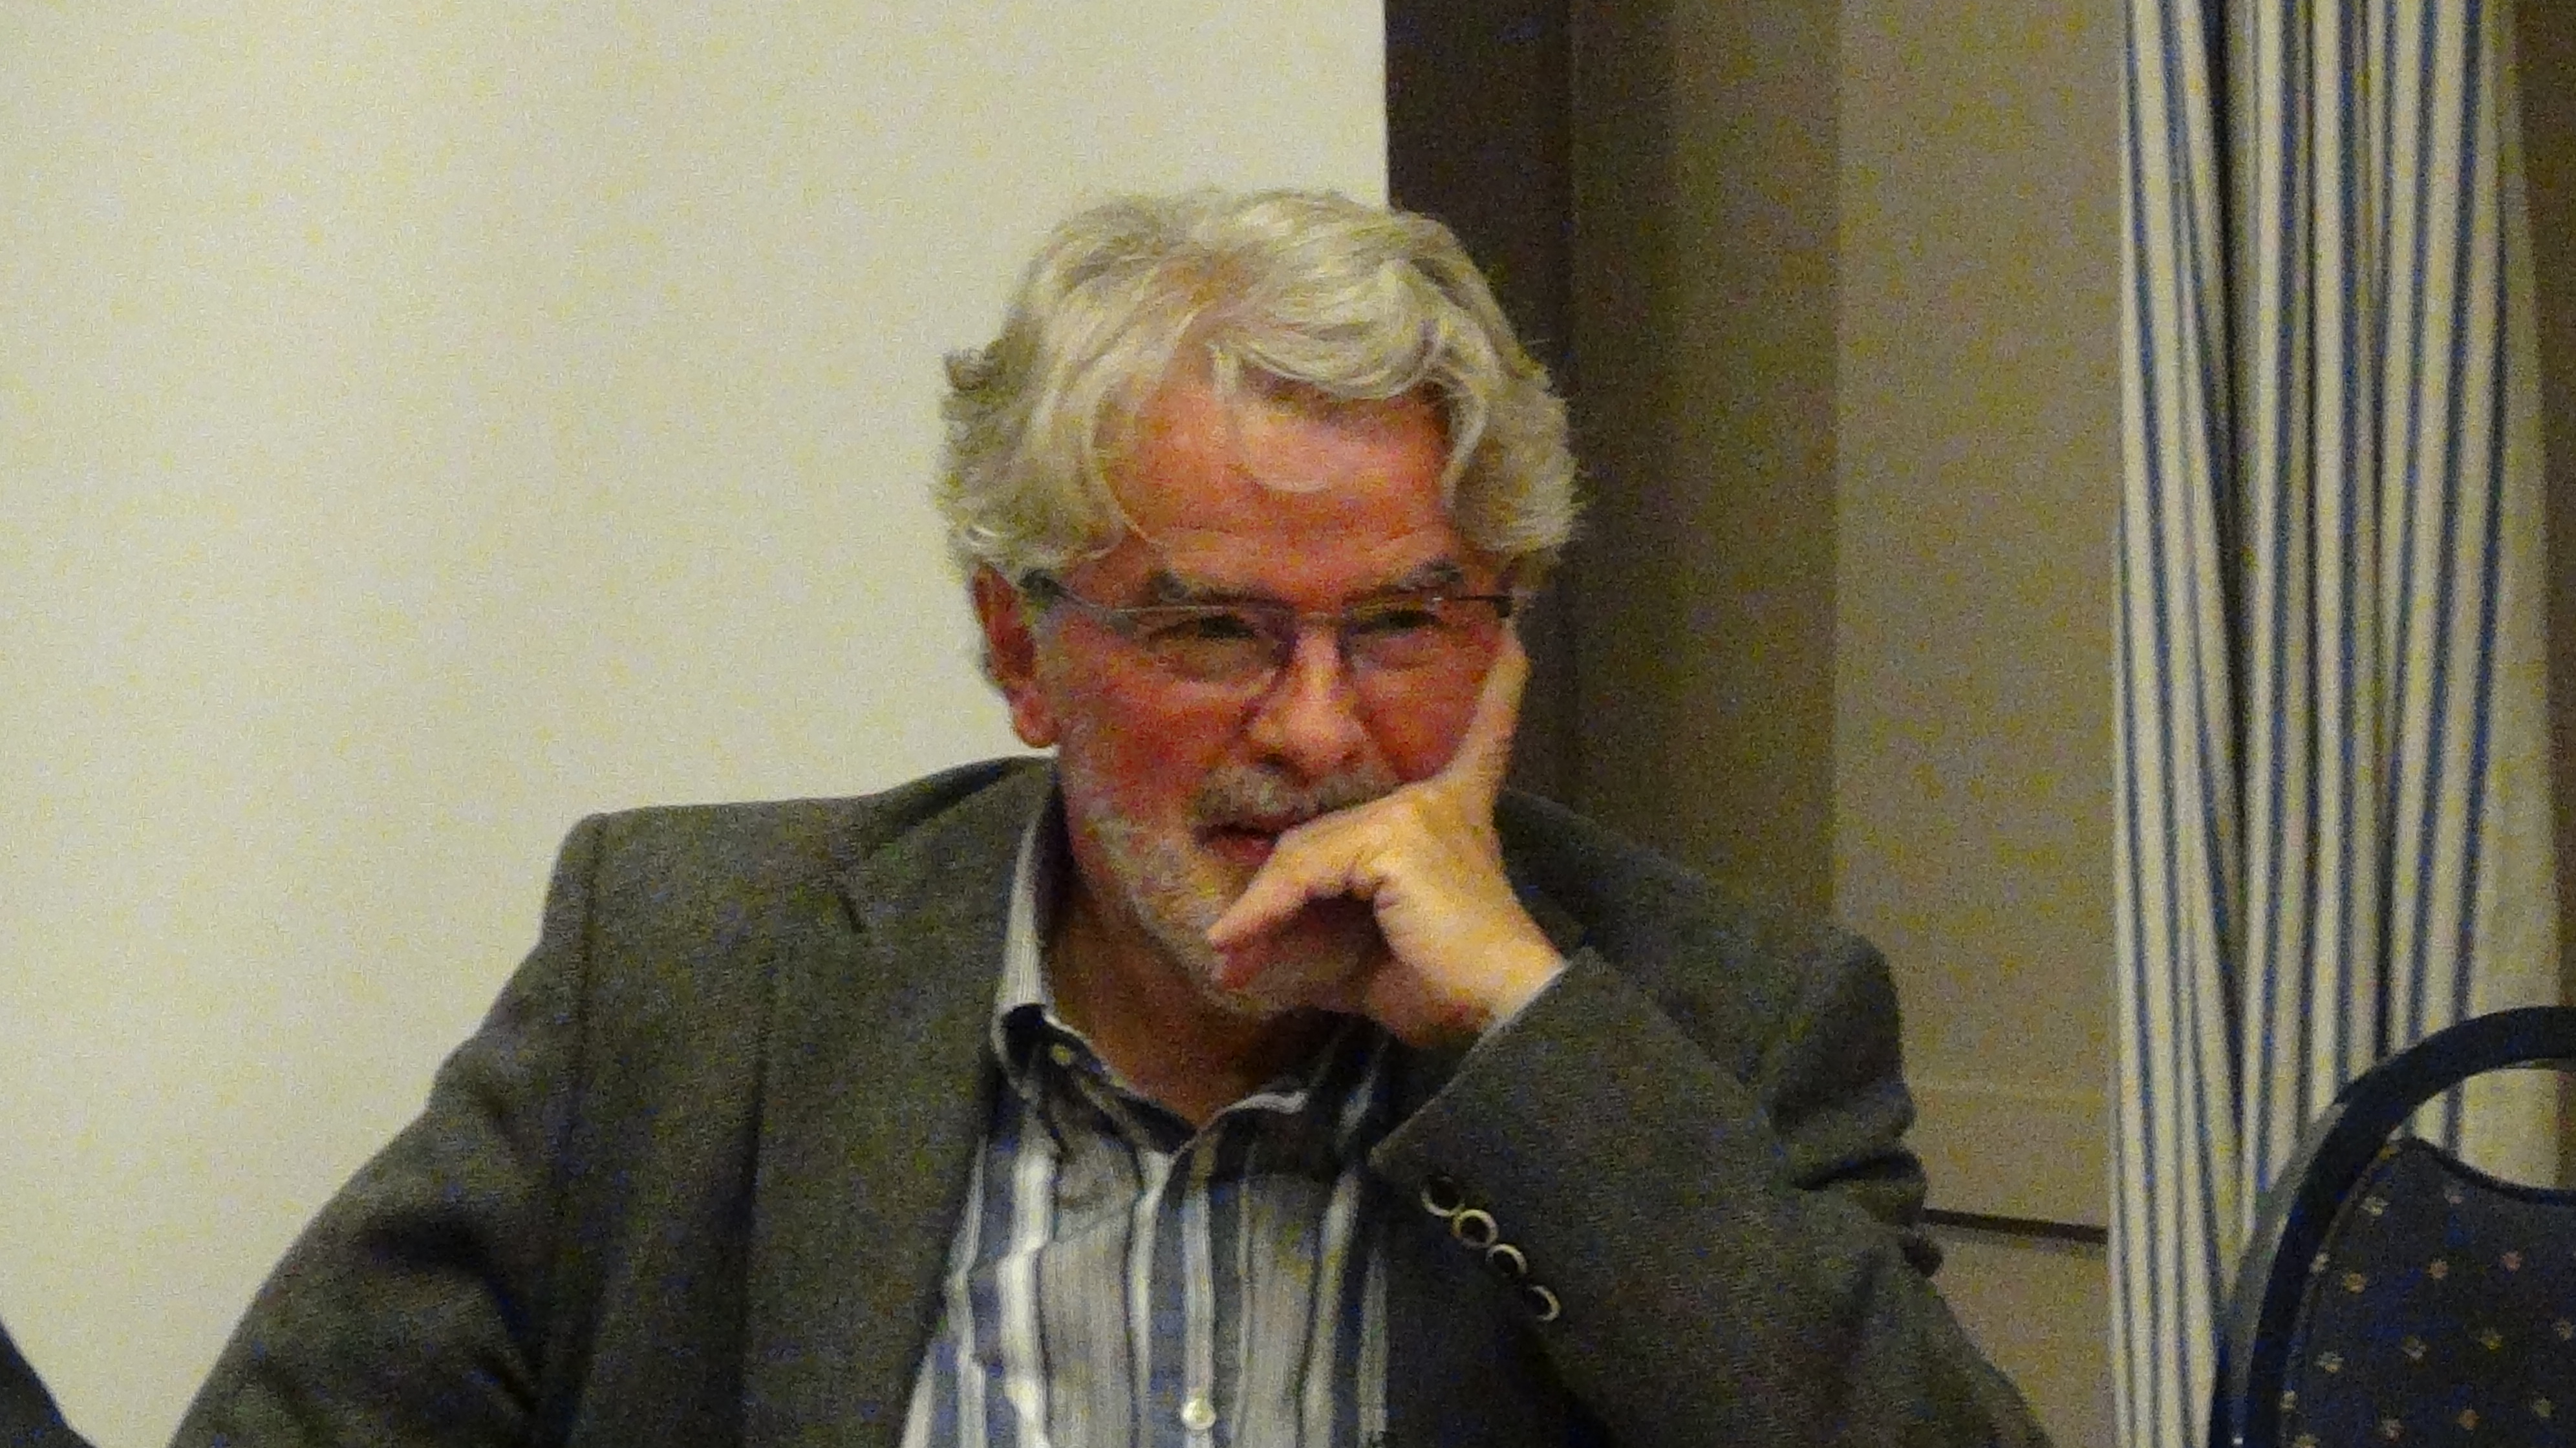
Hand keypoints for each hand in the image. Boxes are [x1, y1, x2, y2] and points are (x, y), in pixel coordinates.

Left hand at [1207, 632, 1565, 1043]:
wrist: (1497, 1013)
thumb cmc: (1442, 987)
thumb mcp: (1363, 953)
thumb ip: (1314, 930)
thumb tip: (1237, 942)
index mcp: (1451, 813)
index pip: (1480, 741)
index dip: (1501, 692)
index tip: (1517, 637)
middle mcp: (1436, 799)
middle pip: (1322, 835)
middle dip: (1273, 896)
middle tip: (1233, 953)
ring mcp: (1417, 811)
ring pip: (1306, 853)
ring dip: (1261, 910)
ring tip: (1232, 960)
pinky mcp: (1397, 837)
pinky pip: (1307, 869)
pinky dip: (1266, 908)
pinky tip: (1239, 942)